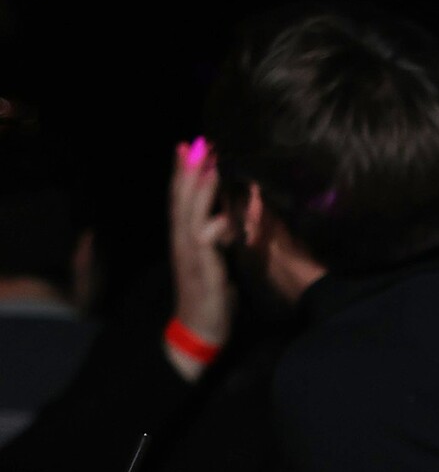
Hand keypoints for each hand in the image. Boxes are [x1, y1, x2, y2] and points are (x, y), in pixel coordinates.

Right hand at [165, 137, 235, 379]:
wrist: (200, 329)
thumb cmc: (209, 294)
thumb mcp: (214, 259)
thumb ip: (214, 236)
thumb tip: (221, 214)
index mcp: (186, 239)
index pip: (182, 200)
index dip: (184, 173)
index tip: (189, 146)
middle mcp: (183, 243)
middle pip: (182, 201)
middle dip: (189, 171)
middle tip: (197, 142)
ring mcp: (191, 257)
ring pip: (191, 217)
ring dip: (200, 191)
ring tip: (208, 165)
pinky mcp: (204, 272)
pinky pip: (207, 246)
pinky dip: (214, 228)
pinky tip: (222, 215)